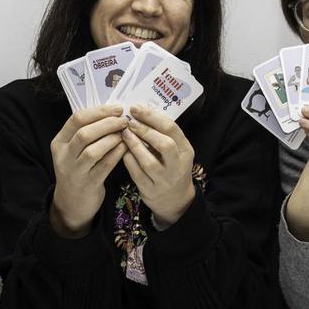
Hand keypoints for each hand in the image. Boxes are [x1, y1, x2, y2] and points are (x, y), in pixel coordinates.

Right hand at [50, 105, 128, 237]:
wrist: (72, 203)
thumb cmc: (78, 169)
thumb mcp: (73, 150)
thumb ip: (87, 132)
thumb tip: (113, 112)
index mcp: (59, 142)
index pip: (76, 119)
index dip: (99, 111)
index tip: (117, 108)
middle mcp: (64, 156)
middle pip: (84, 133)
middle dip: (107, 123)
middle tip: (124, 120)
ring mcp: (74, 171)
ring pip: (93, 150)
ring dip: (112, 139)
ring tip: (126, 133)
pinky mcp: (88, 184)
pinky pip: (105, 165)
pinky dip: (117, 154)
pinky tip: (126, 147)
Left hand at [121, 105, 194, 227]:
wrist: (175, 200)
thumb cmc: (171, 167)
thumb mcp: (176, 151)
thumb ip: (163, 134)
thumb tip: (140, 112)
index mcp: (186, 150)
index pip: (172, 129)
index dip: (152, 116)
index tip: (136, 108)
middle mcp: (177, 165)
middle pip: (164, 144)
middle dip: (145, 130)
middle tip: (130, 121)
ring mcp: (164, 180)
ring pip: (148, 161)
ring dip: (134, 145)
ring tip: (124, 134)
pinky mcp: (151, 190)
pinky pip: (137, 173)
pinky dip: (128, 160)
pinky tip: (122, 150)